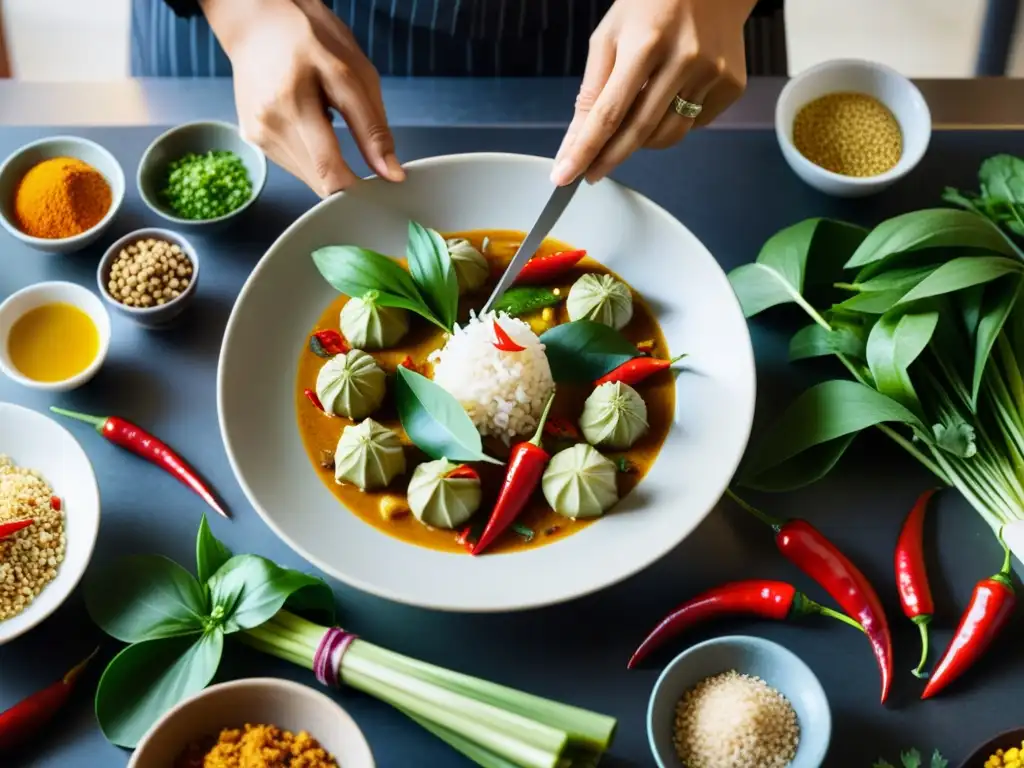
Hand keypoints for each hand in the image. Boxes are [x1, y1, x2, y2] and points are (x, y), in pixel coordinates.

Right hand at [202, 0, 403, 196]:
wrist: (257, 18)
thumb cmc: (309, 36)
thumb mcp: (354, 74)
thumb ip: (373, 129)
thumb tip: (391, 174)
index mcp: (293, 105)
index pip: (329, 173)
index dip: (358, 191)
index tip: (380, 191)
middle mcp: (268, 126)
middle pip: (319, 182)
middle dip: (348, 180)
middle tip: (366, 158)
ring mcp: (256, 134)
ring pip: (308, 177)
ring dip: (328, 166)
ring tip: (329, 124)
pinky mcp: (252, 137)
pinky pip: (294, 163)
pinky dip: (312, 155)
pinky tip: (311, 125)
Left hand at [551, 0, 754, 185]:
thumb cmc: (651, 5)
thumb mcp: (610, 36)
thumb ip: (591, 91)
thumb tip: (574, 142)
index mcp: (646, 43)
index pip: (609, 113)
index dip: (585, 150)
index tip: (565, 177)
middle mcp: (684, 60)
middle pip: (639, 131)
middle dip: (609, 159)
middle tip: (590, 173)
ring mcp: (713, 74)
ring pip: (668, 136)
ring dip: (641, 141)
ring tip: (633, 118)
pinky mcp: (732, 85)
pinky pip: (693, 125)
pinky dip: (672, 122)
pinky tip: (669, 96)